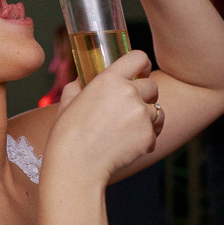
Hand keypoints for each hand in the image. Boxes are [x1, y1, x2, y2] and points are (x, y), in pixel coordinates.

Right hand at [49, 51, 161, 181]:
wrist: (76, 167)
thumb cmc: (66, 135)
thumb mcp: (67, 103)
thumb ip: (77, 87)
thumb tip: (81, 82)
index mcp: (109, 79)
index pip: (139, 58)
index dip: (143, 65)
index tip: (141, 72)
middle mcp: (130, 93)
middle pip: (153, 86)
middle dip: (145, 96)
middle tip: (129, 109)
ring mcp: (141, 115)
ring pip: (157, 111)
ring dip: (147, 119)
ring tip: (126, 131)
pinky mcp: (148, 136)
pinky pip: (154, 133)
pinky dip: (145, 139)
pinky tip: (126, 146)